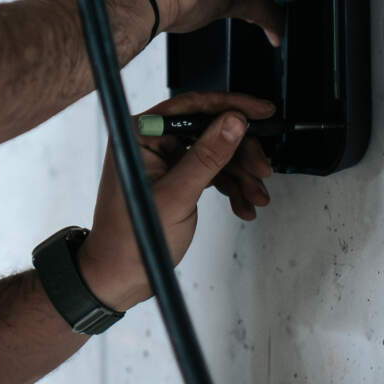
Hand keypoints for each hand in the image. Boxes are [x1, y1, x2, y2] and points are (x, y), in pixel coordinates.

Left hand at [74, 92, 275, 311]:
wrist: (121, 277)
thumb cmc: (133, 238)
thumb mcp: (176, 195)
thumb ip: (207, 156)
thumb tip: (234, 121)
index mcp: (140, 134)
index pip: (191, 106)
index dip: (230, 106)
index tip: (261, 111)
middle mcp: (151, 142)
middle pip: (209, 131)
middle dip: (240, 152)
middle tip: (262, 169)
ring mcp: (164, 161)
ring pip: (215, 154)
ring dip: (240, 175)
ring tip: (256, 196)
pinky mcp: (175, 179)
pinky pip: (211, 173)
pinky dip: (230, 188)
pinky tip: (244, 205)